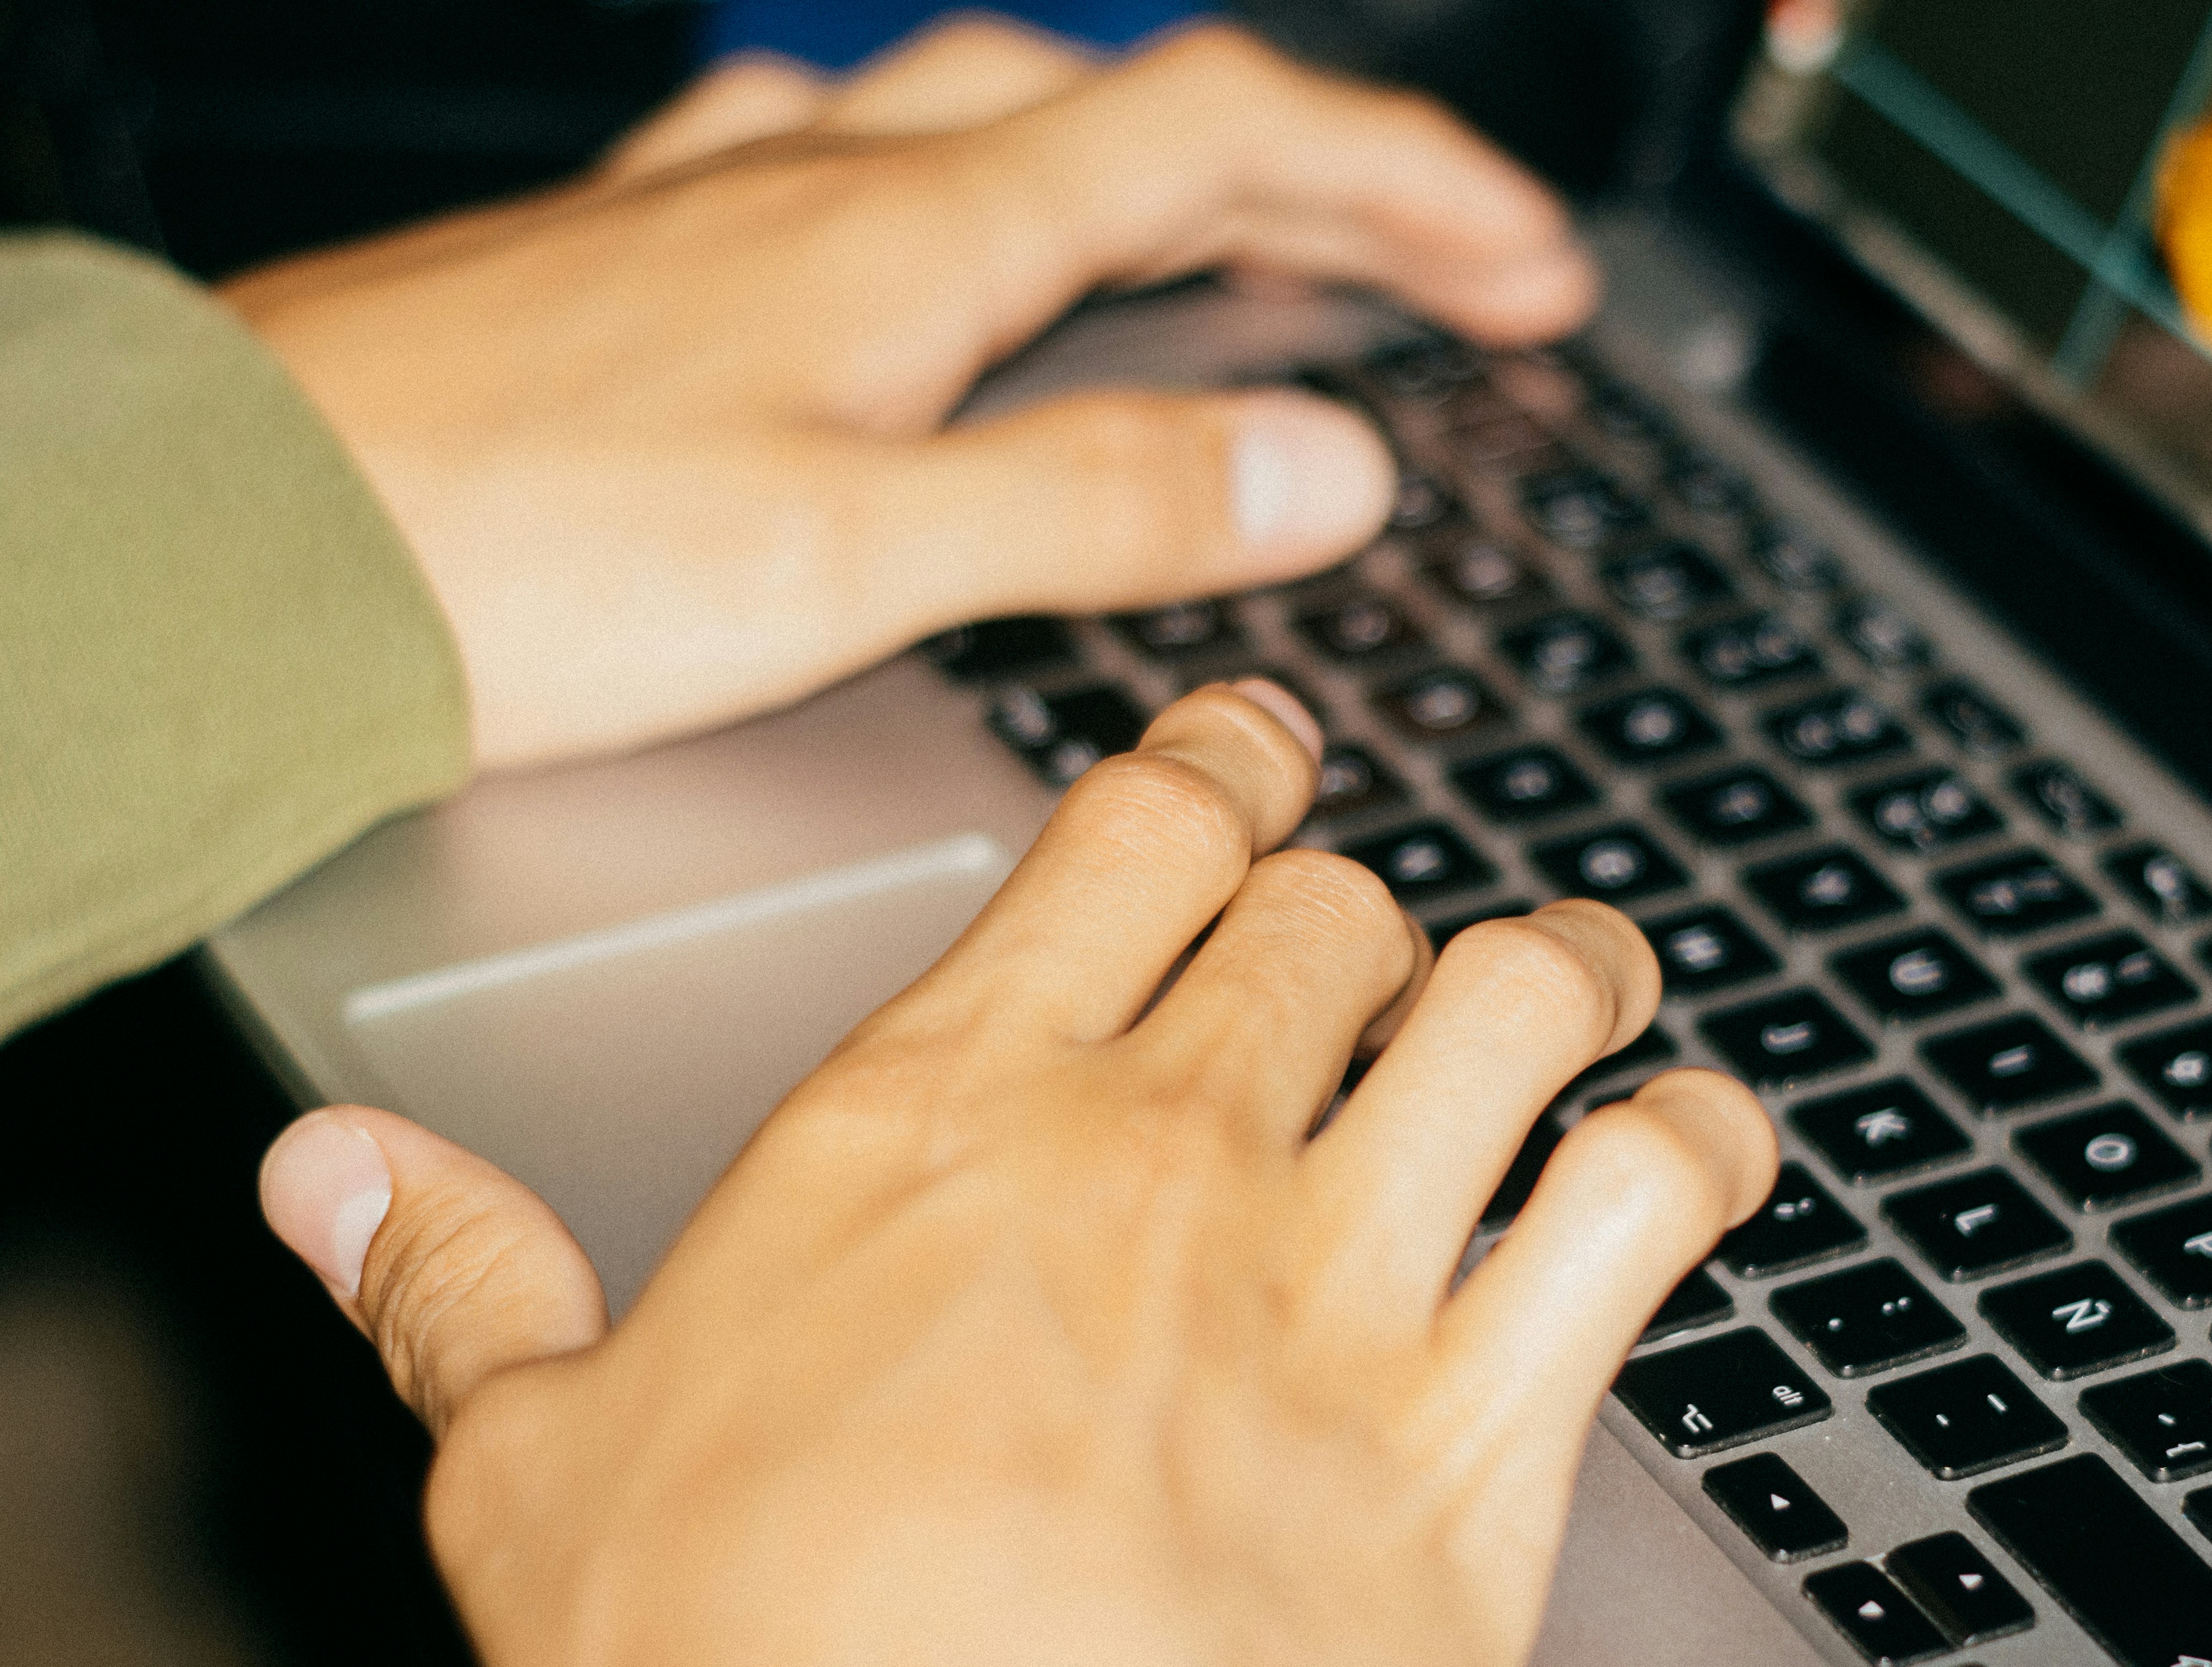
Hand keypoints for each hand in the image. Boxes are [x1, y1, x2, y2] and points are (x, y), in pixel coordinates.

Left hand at [220, 17, 1596, 768]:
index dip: (1408, 191)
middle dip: (1329, 184)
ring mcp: (730, 213)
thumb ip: (1108, 503)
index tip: (1532, 270)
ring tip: (1254, 249)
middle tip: (1456, 271)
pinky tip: (948, 249)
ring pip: (999, 132)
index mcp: (912, 235)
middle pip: (1140, 123)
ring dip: (1160, 178)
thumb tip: (1326, 465)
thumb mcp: (864, 554)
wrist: (238, 552)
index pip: (1228, 144)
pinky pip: (858, 182)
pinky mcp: (641, 271)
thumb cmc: (509, 556)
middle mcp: (827, 184)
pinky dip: (973, 206)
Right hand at [256, 682, 1777, 1666]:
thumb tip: (350, 1180)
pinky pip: (1646, 1219)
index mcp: (948, 1119)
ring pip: (1516, 1005)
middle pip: (1330, 913)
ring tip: (1585, 980)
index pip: (1129, 836)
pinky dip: (1702, 1154)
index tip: (1253, 767)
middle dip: (1366, 898)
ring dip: (1569, 971)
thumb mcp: (530, 1461)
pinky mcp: (1476, 1437)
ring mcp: (1336, 1279)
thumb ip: (462, 1281)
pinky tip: (1701, 1149)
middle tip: (1381, 920)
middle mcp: (1163, 1153)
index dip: (1217, 770)